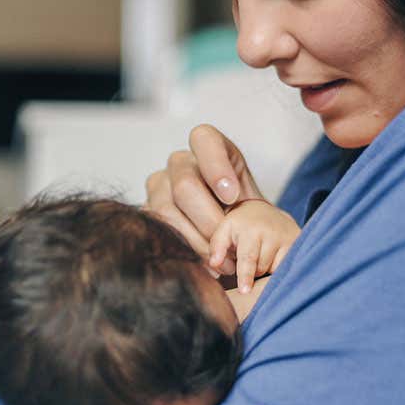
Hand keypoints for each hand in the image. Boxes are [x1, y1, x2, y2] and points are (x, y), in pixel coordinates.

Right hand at [144, 124, 263, 257]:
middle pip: (185, 185)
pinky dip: (183, 252)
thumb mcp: (257, 206)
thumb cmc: (246, 218)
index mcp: (210, 149)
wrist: (234, 240)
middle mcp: (180, 163)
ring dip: (198, 242)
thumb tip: (232, 203)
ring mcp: (159, 186)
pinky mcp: (147, 212)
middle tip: (232, 246)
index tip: (232, 197)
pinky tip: (204, 265)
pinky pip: (157, 231)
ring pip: (168, 212)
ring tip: (222, 262)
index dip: (215, 166)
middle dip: (210, 221)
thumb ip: (251, 203)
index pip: (204, 139)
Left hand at [208, 201, 300, 292]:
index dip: (245, 276)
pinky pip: (288, 266)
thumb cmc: (240, 225)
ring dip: (266, 270)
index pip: (248, 258)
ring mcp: (288, 237)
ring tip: (261, 256)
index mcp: (250, 229)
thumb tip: (214, 264)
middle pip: (261, 268)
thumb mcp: (224, 230)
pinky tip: (274, 258)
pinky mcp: (298, 242)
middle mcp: (271, 232)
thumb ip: (216, 247)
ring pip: (275, 270)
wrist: (264, 211)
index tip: (244, 291)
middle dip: (252, 273)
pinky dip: (279, 268)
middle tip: (248, 260)